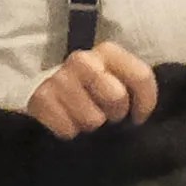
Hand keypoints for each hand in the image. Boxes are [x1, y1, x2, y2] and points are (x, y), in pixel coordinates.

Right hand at [27, 43, 159, 137]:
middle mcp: (83, 60)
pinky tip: (67, 123)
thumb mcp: (117, 83)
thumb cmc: (91, 93)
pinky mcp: (40, 98)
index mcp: (107, 52)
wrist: (48, 98)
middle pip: (116, 97)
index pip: (141, 76)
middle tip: (107, 116)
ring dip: (90, 126)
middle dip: (116, 114)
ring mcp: (60, 78)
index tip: (138, 118)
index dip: (146, 104)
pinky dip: (70, 132)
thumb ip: (135, 87)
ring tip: (84, 119)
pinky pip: (68, 129)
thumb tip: (140, 113)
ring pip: (92, 119)